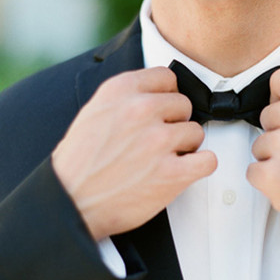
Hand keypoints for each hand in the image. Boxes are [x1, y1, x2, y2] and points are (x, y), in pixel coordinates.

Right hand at [52, 67, 216, 240]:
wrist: (71, 203)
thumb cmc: (80, 163)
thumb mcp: (94, 113)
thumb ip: (125, 99)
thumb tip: (156, 95)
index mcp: (120, 91)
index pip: (166, 77)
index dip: (166, 96)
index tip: (162, 110)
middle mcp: (141, 110)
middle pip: (184, 104)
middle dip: (175, 123)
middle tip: (159, 141)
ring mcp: (158, 141)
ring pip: (196, 132)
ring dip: (185, 147)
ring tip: (164, 159)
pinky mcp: (171, 173)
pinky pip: (208, 160)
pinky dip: (201, 166)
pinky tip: (186, 170)